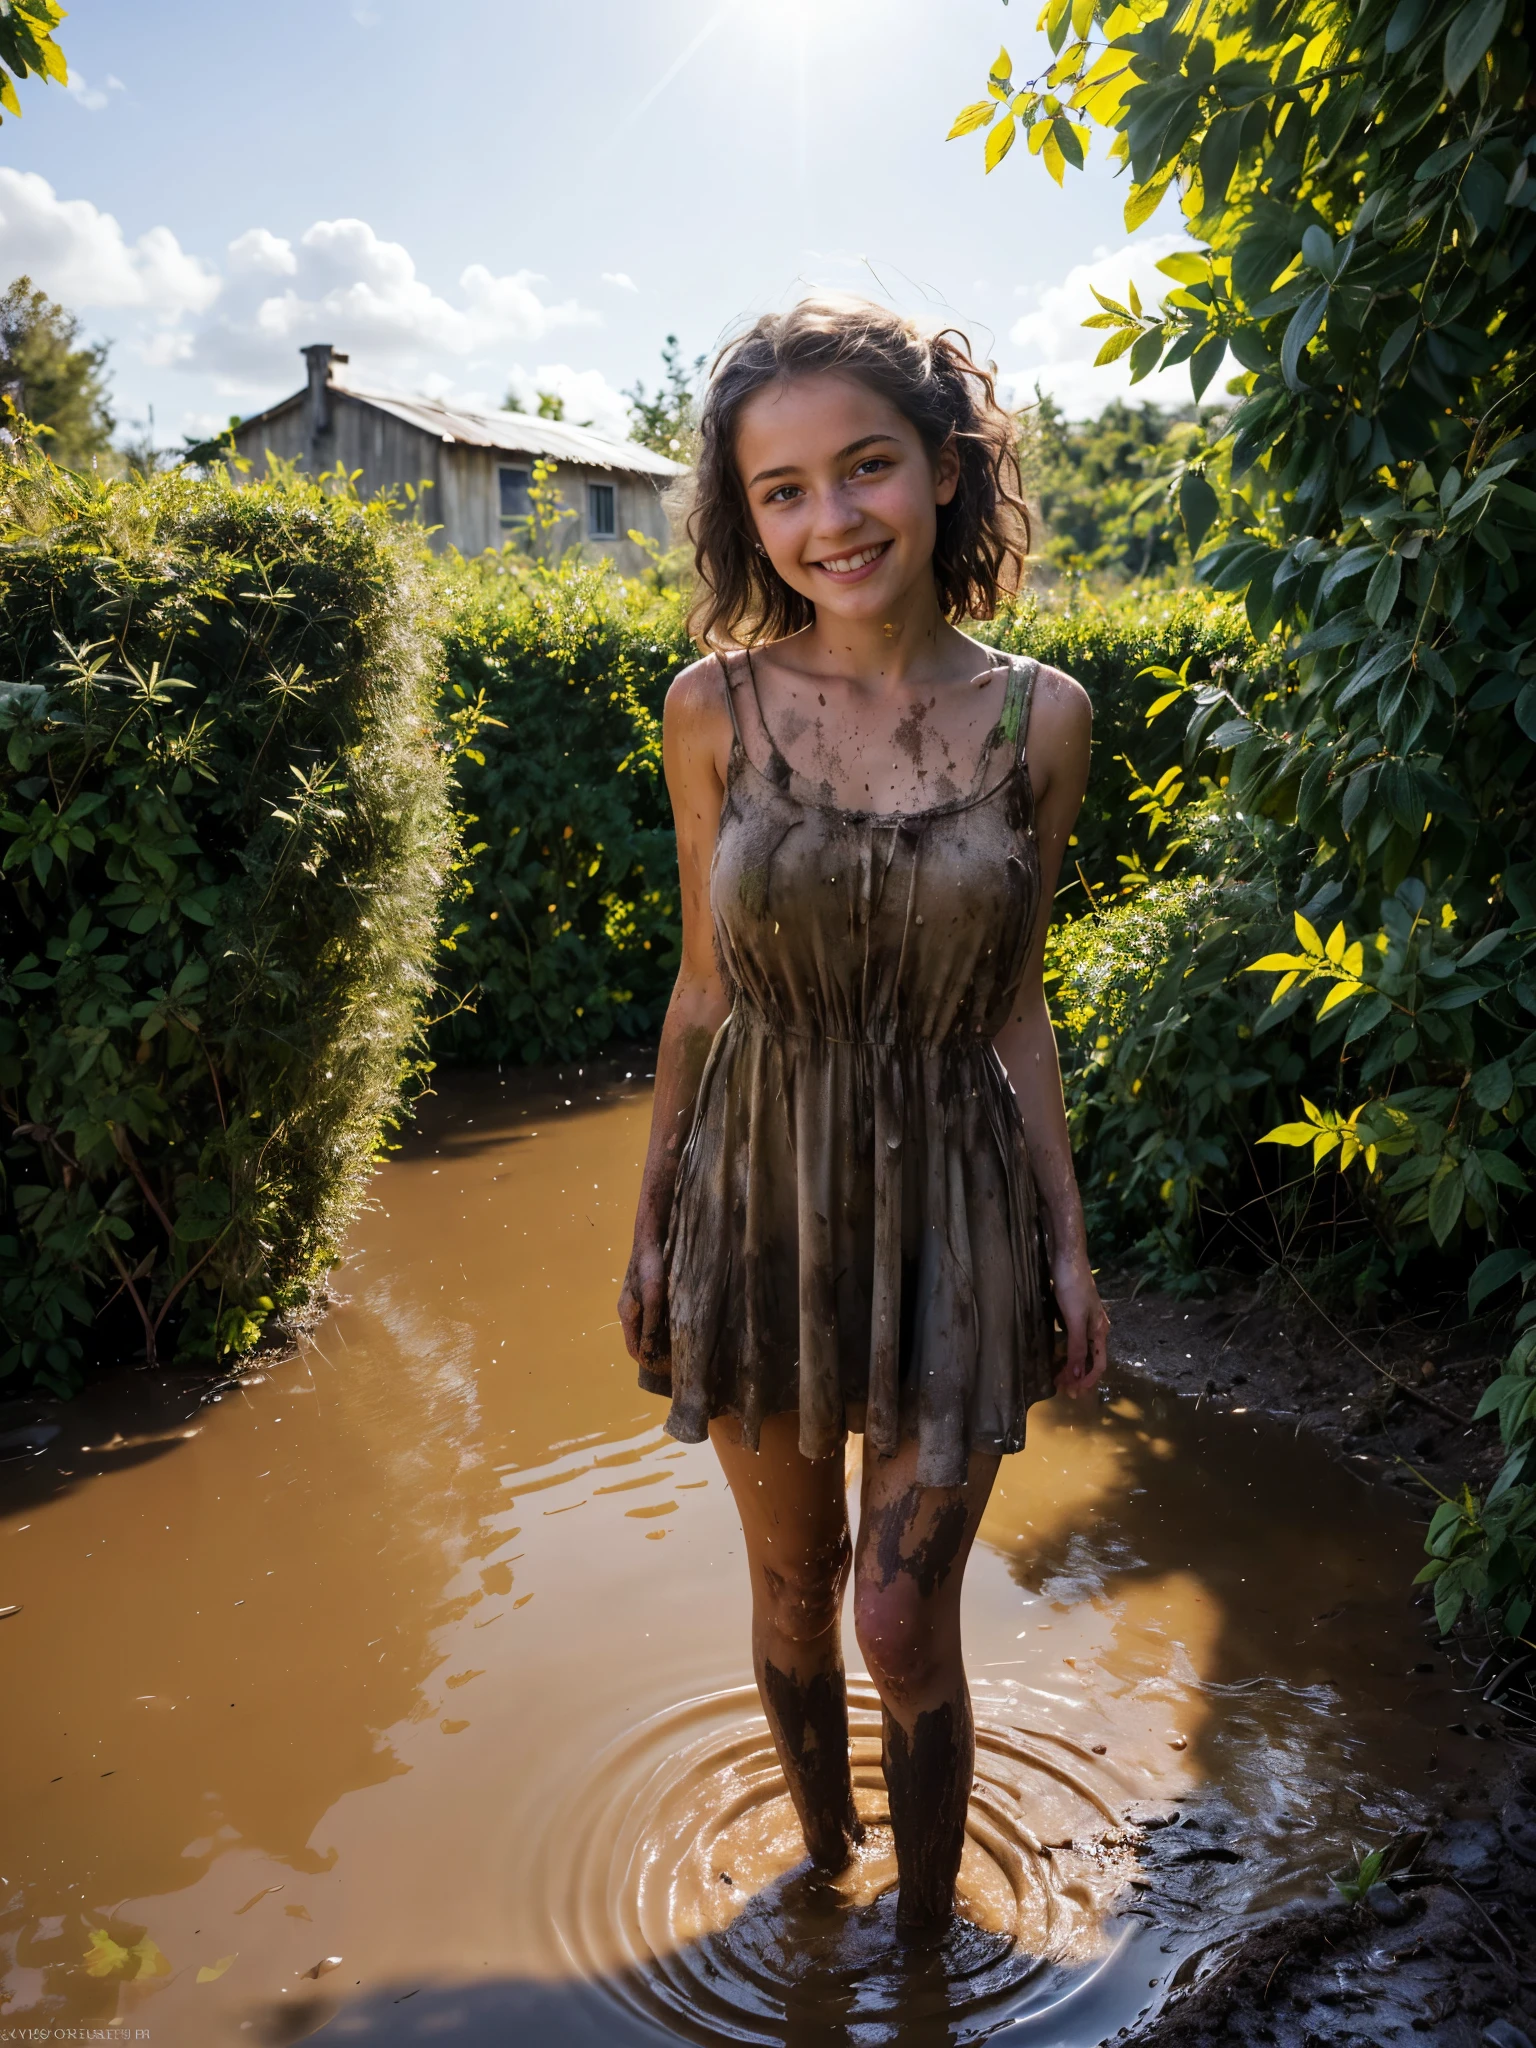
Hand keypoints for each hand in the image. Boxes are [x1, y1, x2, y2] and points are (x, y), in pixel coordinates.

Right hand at [619, 1232, 669, 1376]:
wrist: (650, 1237)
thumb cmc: (651, 1267)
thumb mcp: (653, 1297)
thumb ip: (650, 1325)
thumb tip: (649, 1354)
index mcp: (627, 1315)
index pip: (634, 1350)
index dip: (648, 1362)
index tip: (667, 1370)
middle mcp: (629, 1311)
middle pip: (639, 1341)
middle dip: (654, 1353)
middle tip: (676, 1361)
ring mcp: (636, 1301)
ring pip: (646, 1329)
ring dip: (659, 1340)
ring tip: (679, 1348)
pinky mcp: (645, 1292)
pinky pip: (653, 1318)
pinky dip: (663, 1327)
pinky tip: (678, 1326)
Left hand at [1050, 1245, 1108, 1400]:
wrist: (1067, 1257)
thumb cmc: (1073, 1287)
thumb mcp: (1074, 1319)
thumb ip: (1075, 1348)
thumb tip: (1076, 1377)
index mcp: (1100, 1331)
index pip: (1097, 1366)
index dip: (1085, 1382)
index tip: (1071, 1393)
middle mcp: (1096, 1328)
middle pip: (1090, 1360)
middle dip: (1078, 1377)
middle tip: (1063, 1390)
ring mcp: (1086, 1319)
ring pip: (1081, 1350)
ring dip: (1071, 1365)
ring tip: (1058, 1376)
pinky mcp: (1074, 1311)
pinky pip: (1073, 1338)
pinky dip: (1066, 1350)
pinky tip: (1056, 1353)